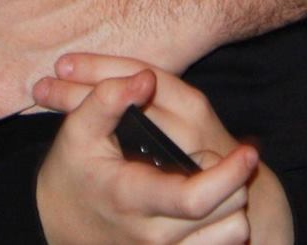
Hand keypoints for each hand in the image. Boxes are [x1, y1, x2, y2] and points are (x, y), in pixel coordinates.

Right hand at [34, 65, 259, 244]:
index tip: (248, 151)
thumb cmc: (73, 172)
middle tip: (210, 159)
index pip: (195, 198)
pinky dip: (223, 227)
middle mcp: (153, 237)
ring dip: (230, 205)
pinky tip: (204, 209)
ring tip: (204, 182)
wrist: (58, 224)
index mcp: (131, 197)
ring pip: (232, 233)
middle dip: (232, 179)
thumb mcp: (78, 131)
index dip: (229, 174)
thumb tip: (145, 78)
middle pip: (227, 211)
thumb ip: (107, 98)